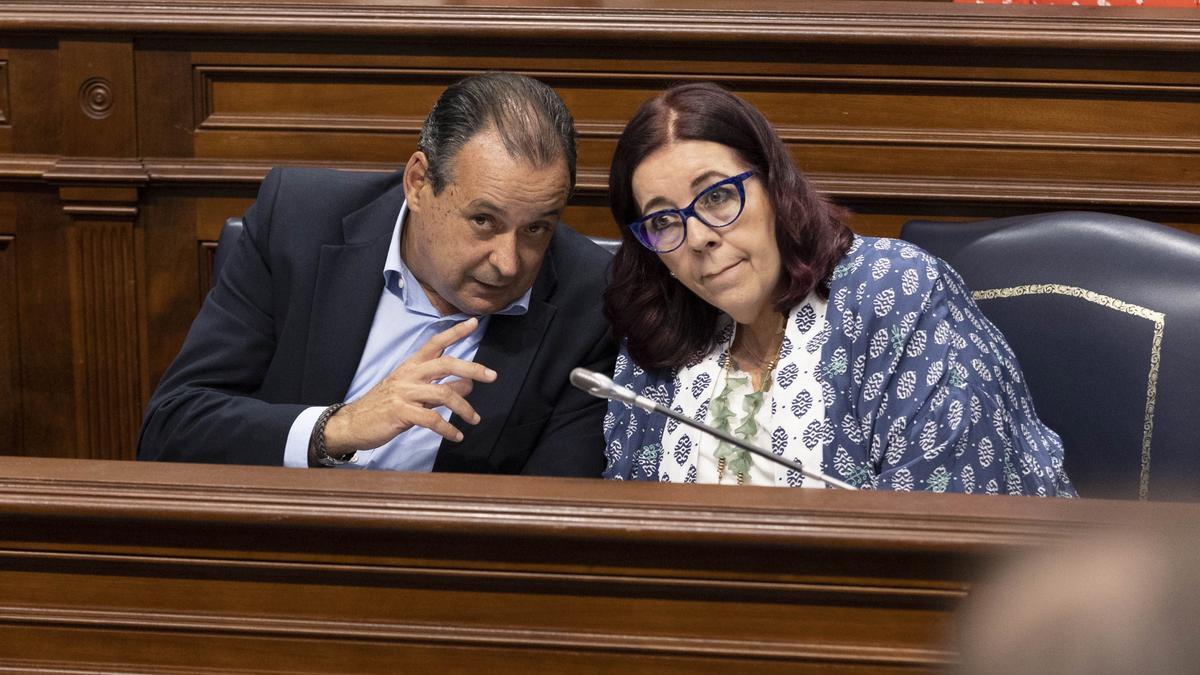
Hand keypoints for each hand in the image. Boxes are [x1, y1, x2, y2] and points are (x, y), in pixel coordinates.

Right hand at [322, 317, 496, 453]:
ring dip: (464, 408)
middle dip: (472, 368)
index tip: (473, 323)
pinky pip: (432, 419)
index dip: (455, 332)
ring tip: (475, 419)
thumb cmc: (385, 405)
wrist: (353, 422)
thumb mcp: (413, 392)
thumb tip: (468, 384)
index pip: (435, 343)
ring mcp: (404, 393)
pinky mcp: (401, 413)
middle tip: (492, 376)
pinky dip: (448, 429)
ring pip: (443, 394)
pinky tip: (456, 435)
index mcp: (411, 365)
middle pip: (445, 364)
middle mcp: (409, 375)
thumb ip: (440, 386)